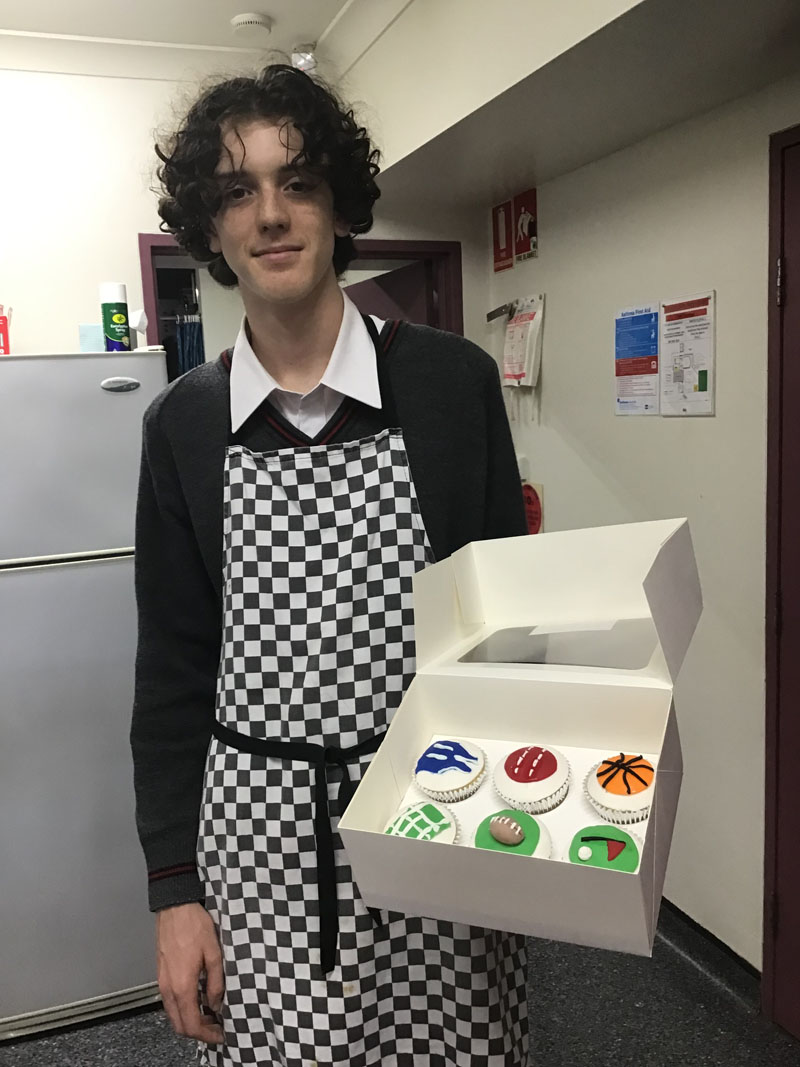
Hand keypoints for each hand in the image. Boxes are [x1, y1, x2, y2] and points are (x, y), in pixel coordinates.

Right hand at [156, 902, 223, 1043]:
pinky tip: (198, 1000)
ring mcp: (163, 982)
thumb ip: (216, 983)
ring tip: (210, 1015)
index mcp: (182, 986)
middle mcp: (169, 989)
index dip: (207, 1035)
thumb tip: (216, 1004)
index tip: (221, 1034)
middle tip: (217, 1028)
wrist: (174, 907)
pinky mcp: (161, 975)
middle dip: (198, 1032)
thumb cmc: (195, 926)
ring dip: (190, 1021)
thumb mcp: (214, 953)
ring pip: (173, 1015)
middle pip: (179, 1025)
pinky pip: (170, 1002)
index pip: (192, 1024)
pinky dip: (183, 1009)